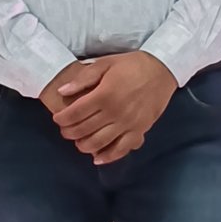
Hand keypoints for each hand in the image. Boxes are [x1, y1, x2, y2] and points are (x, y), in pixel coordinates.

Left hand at [45, 52, 177, 164]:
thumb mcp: (105, 63)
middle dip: (69, 132)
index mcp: (104, 94)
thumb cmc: (132, 64)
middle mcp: (115, 112)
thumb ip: (84, 78)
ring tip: (79, 141)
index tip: (58, 118)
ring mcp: (128, 124)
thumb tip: (63, 91)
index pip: (76, 113)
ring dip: (84, 145)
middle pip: (84, 130)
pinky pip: (121, 149)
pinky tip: (97, 158)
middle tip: (65, 130)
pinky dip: (108, 156)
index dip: (63, 119)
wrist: (162, 70)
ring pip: (99, 143)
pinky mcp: (139, 131)